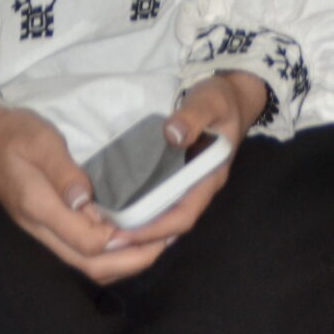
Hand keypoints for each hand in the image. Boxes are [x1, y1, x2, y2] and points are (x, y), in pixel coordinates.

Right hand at [0, 101, 162, 284]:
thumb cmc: (14, 136)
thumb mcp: (40, 142)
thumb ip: (62, 171)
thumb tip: (85, 199)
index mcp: (41, 210)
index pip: (87, 242)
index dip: (122, 238)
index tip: (154, 220)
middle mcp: (44, 230)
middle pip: (91, 265)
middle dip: (133, 259)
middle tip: (167, 239)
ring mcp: (46, 233)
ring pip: (88, 264)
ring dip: (125, 260)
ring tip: (158, 239)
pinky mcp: (51, 227)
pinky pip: (83, 252)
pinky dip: (112, 251)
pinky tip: (133, 233)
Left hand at [103, 69, 267, 252]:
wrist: (229, 95)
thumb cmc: (220, 100)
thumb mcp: (210, 102)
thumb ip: (193, 117)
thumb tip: (172, 134)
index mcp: (209, 177)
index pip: (184, 215)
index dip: (156, 229)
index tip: (126, 233)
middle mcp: (197, 187)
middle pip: (170, 225)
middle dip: (140, 236)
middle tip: (106, 239)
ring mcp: (186, 184)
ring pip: (162, 215)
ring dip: (136, 226)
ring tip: (104, 228)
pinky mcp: (174, 176)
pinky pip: (156, 201)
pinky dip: (137, 209)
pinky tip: (113, 208)